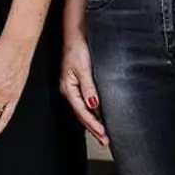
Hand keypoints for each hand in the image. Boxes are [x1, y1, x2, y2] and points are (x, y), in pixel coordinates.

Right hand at [59, 29, 107, 146]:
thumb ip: (88, 87)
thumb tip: (94, 106)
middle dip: (94, 129)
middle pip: (82, 115)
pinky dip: (93, 113)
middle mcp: (70, 91)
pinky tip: (99, 117)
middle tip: (105, 141)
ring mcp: (74, 88)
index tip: (104, 135)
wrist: (76, 33)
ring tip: (103, 135)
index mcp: (68, 89)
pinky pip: (86, 103)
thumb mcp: (83, 68)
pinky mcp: (79, 83)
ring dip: (94, 123)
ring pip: (84, 111)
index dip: (93, 125)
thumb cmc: (77, 48)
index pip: (82, 112)